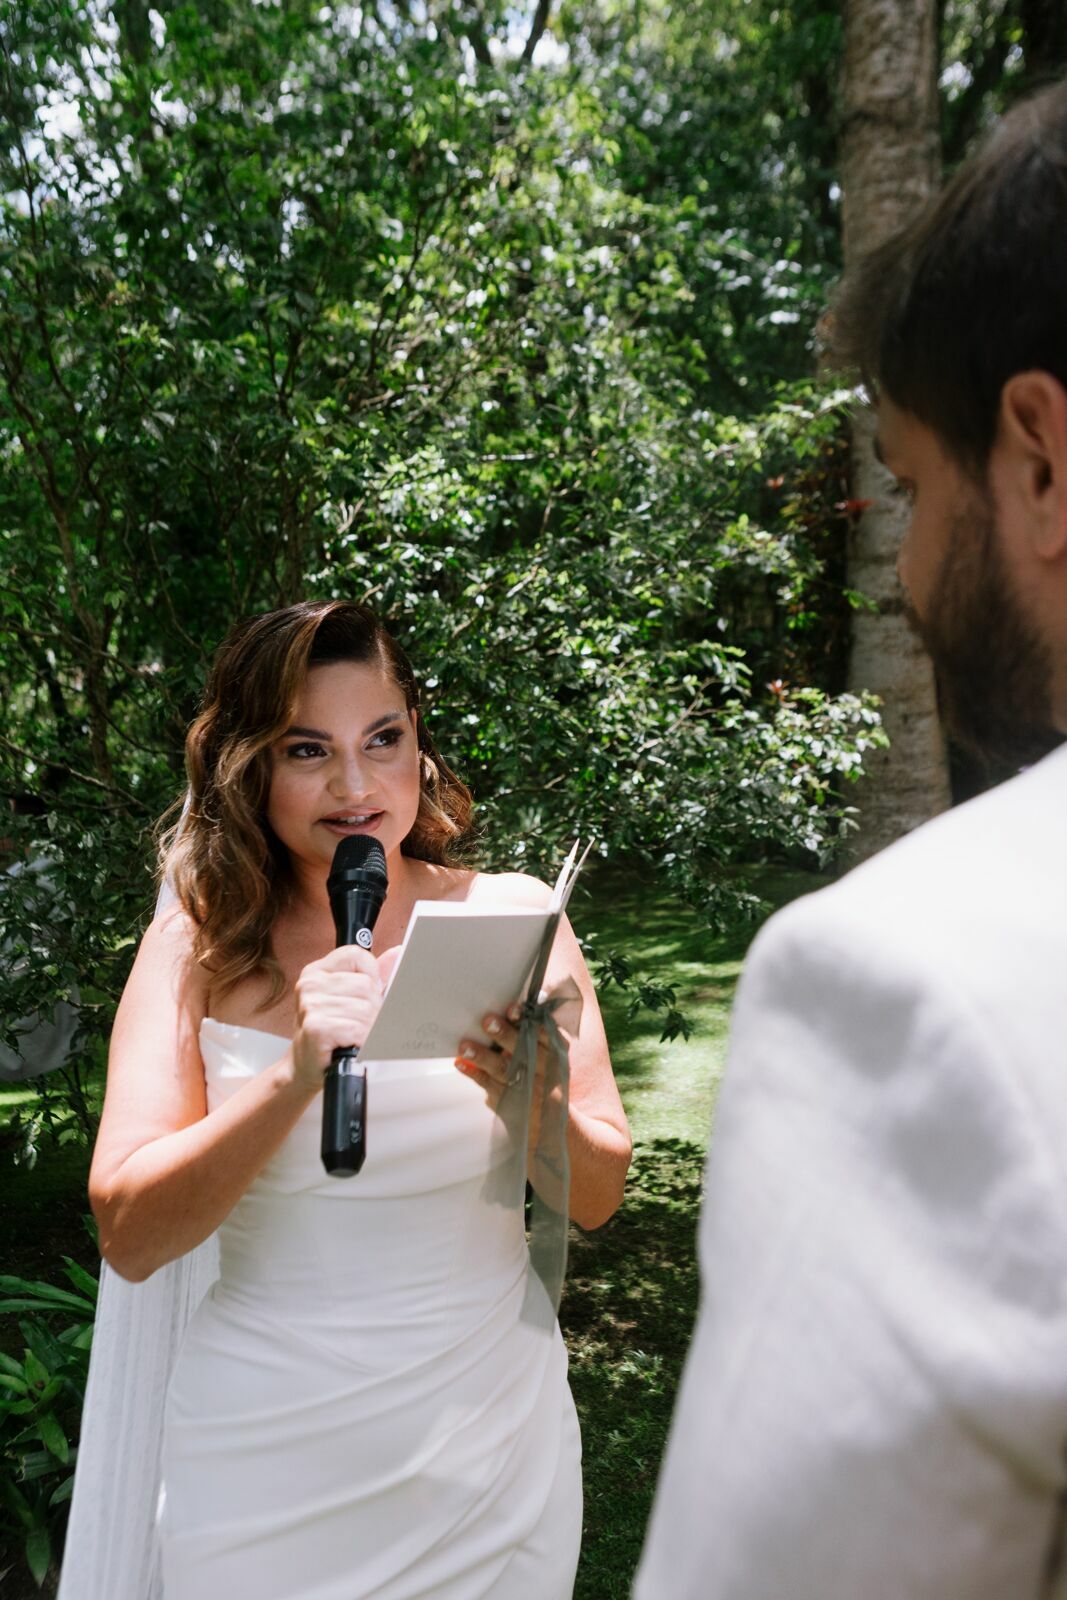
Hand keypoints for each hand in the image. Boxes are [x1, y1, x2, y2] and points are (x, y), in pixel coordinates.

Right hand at [291, 945, 383, 1091]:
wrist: (307, 1067)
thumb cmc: (330, 1033)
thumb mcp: (351, 998)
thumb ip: (374, 975)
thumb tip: (398, 952)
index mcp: (318, 971)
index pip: (357, 955)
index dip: (371, 976)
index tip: (363, 997)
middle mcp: (310, 983)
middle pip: (366, 985)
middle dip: (372, 1009)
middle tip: (358, 1025)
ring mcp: (311, 1004)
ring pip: (365, 1009)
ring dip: (367, 1028)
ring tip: (354, 1036)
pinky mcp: (315, 1027)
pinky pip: (356, 1028)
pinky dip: (360, 1040)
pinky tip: (350, 1045)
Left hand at [456, 1001, 559, 1149]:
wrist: (552, 1127)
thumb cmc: (545, 1079)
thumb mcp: (551, 1058)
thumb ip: (534, 1033)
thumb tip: (507, 1008)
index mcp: (556, 1053)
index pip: (544, 1033)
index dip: (529, 1020)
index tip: (513, 1008)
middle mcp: (545, 1070)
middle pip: (524, 1050)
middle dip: (505, 1035)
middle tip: (487, 1021)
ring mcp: (528, 1089)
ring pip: (504, 1070)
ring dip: (483, 1056)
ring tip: (465, 1046)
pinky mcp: (510, 1104)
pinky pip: (490, 1087)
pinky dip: (475, 1075)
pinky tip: (461, 1064)